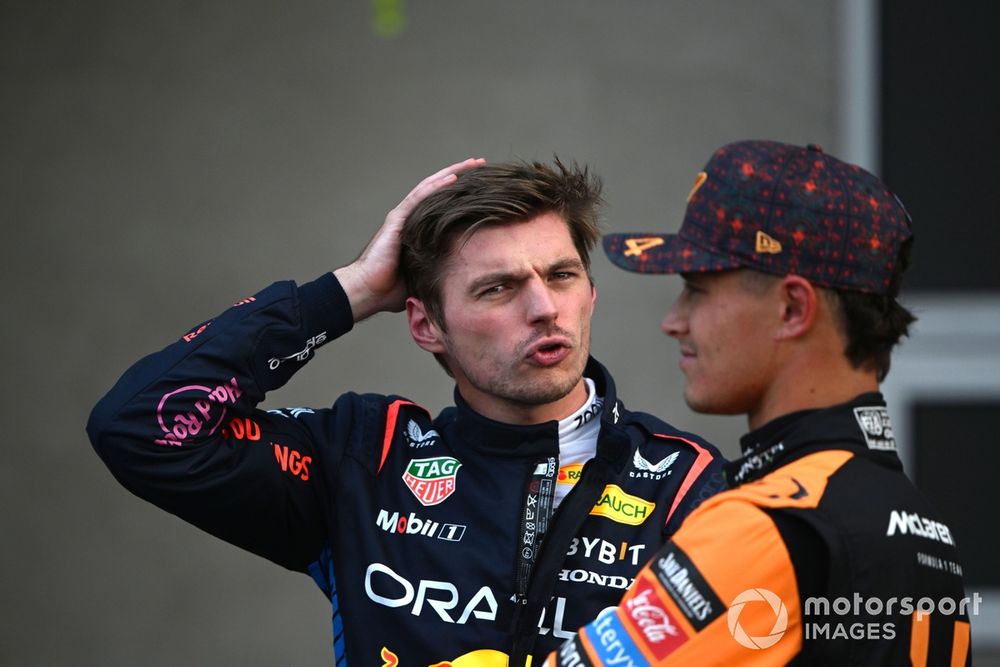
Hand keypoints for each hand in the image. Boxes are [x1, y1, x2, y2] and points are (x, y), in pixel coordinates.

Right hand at [335, 158, 484, 321]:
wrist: (369, 291)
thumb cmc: (391, 288)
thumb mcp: (426, 275)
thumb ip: (441, 269)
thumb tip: (466, 277)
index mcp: (416, 229)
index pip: (442, 204)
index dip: (461, 193)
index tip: (483, 186)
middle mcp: (409, 218)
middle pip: (437, 189)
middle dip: (460, 175)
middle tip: (481, 164)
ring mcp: (402, 217)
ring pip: (430, 187)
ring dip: (452, 173)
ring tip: (472, 164)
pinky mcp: (397, 220)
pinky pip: (419, 198)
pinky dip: (436, 187)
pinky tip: (453, 178)